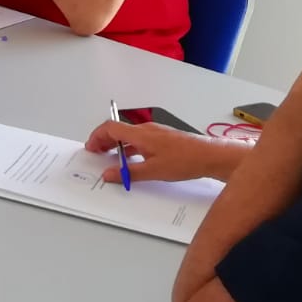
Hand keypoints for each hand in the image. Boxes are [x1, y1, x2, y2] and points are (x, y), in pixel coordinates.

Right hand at [84, 120, 246, 183]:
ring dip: (117, 145)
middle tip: (97, 154)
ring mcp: (155, 133)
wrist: (211, 156)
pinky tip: (133, 160)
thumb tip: (109, 174)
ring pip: (129, 135)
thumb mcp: (153, 171)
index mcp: (140, 134)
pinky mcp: (163, 138)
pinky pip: (140, 139)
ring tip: (112, 159)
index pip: (110, 127)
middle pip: (118, 130)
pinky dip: (130, 147)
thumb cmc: (184, 161)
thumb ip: (128, 172)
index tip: (91, 148)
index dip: (97, 136)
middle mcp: (146, 129)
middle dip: (104, 141)